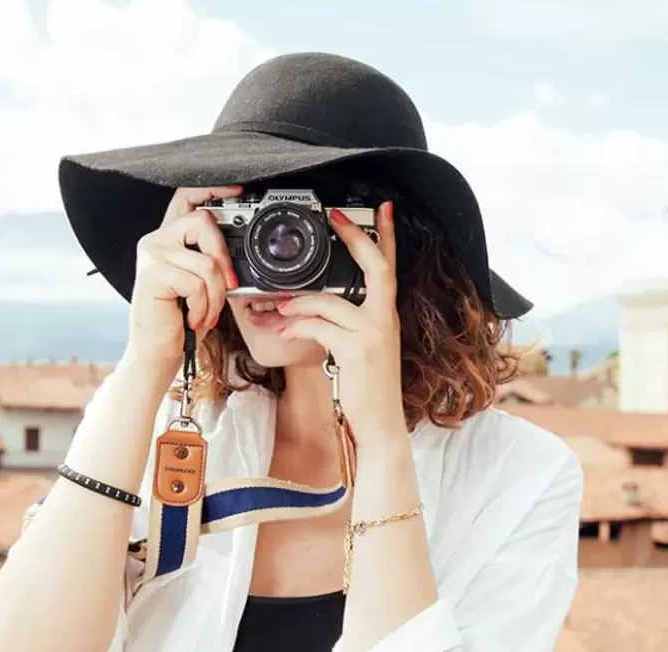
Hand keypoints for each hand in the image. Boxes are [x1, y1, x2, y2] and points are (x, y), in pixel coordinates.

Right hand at [124, 186, 242, 372]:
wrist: (159, 351)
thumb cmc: (181, 319)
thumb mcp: (202, 284)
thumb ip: (213, 261)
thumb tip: (240, 252)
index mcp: (169, 239)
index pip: (186, 198)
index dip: (212, 189)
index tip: (238, 190)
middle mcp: (156, 240)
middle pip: (203, 222)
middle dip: (223, 258)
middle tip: (226, 287)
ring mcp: (152, 255)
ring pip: (206, 262)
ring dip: (215, 296)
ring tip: (205, 314)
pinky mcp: (152, 274)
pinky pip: (196, 283)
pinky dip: (203, 307)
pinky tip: (191, 318)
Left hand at [276, 201, 406, 445]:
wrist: (381, 426)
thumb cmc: (368, 389)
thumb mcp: (364, 350)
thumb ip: (349, 324)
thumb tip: (315, 306)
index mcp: (387, 316)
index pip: (390, 267)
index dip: (386, 236)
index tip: (382, 209)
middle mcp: (385, 319)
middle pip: (375, 267)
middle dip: (355, 238)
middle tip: (335, 217)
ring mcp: (373, 333)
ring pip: (329, 301)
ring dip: (298, 302)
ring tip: (277, 308)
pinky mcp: (356, 349)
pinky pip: (318, 326)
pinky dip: (295, 325)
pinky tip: (281, 329)